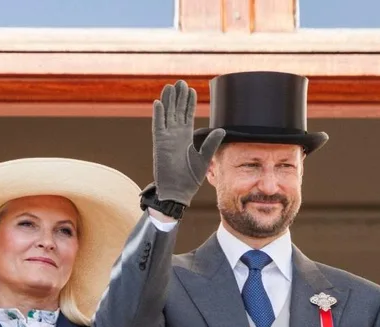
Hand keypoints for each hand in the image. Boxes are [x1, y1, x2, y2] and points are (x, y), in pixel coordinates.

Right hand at [152, 80, 225, 205]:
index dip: (188, 103)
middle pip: (176, 111)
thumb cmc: (190, 179)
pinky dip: (158, 115)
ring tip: (170, 86)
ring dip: (168, 101)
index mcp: (186, 138)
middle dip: (178, 97)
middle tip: (180, 82)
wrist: (178, 191)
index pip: (187, 116)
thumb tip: (221, 129)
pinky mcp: (159, 145)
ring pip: (166, 115)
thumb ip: (211, 143)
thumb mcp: (204, 158)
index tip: (190, 89)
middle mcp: (175, 136)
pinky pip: (158, 126)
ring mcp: (166, 139)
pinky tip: (159, 103)